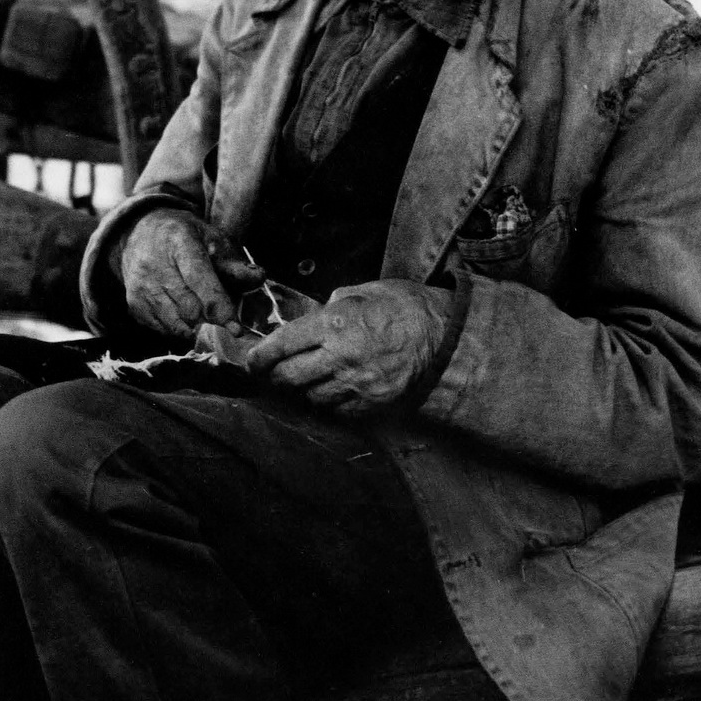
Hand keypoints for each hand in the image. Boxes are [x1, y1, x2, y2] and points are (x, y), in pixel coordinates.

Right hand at [120, 209, 263, 337]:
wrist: (140, 233)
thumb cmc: (185, 237)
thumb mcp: (212, 239)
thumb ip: (234, 263)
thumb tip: (259, 278)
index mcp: (179, 242)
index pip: (199, 280)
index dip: (219, 307)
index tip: (236, 328)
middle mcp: (154, 265)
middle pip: (188, 307)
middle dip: (211, 319)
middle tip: (225, 317)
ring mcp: (140, 286)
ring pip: (175, 323)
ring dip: (196, 326)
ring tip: (205, 314)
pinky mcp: (134, 304)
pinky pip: (163, 329)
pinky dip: (180, 328)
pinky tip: (186, 314)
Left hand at [246, 280, 448, 413]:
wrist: (448, 339)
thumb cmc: (410, 308)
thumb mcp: (370, 290)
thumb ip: (338, 302)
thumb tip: (318, 312)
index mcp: (336, 324)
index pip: (283, 344)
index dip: (260, 355)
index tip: (252, 360)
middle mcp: (340, 357)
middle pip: (290, 377)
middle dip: (275, 376)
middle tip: (270, 373)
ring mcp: (356, 385)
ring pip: (310, 397)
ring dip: (301, 391)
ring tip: (302, 382)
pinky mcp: (371, 404)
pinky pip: (337, 410)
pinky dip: (328, 403)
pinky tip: (330, 392)